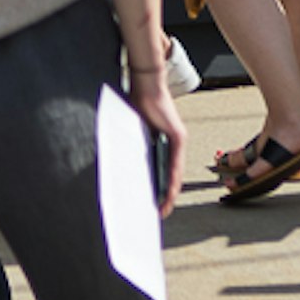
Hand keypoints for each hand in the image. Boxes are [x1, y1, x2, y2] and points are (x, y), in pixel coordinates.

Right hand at [125, 55, 187, 216]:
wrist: (145, 85)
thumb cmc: (137, 104)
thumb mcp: (133, 132)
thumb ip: (132, 147)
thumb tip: (121, 166)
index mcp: (161, 144)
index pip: (162, 172)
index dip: (158, 190)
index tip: (153, 206)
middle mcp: (173, 145)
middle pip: (171, 177)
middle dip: (165, 198)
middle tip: (159, 214)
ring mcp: (178, 141)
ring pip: (175, 174)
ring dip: (170, 193)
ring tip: (163, 208)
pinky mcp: (179, 137)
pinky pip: (176, 163)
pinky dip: (172, 179)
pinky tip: (169, 191)